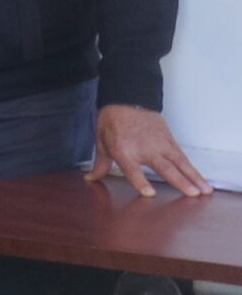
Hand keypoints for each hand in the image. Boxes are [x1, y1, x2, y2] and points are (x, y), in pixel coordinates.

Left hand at [90, 105, 212, 199]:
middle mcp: (145, 149)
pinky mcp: (169, 140)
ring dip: (193, 177)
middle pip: (164, 167)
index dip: (141, 182)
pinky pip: (182, 157)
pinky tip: (200, 179)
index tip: (149, 193)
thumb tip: (90, 179)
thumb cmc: (112, 122)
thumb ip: (100, 164)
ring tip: (204, 191)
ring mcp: (160, 144)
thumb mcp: (101, 143)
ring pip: (180, 163)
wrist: (127, 100)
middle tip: (192, 194)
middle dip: (179, 181)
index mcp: (124, 151)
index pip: (133, 170)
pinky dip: (192, 168)